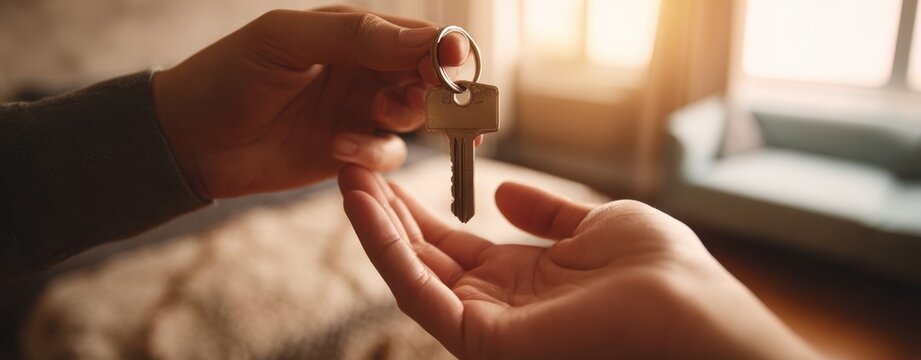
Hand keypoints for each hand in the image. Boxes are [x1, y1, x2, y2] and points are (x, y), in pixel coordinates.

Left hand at [153, 6, 471, 198]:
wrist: (189, 140)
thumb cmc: (229, 75)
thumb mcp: (286, 40)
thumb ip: (355, 35)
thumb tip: (426, 40)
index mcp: (355, 32)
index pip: (419, 37)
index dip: (445, 52)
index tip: (452, 69)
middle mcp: (366, 70)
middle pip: (430, 78)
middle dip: (435, 90)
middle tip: (419, 100)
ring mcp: (360, 112)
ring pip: (416, 116)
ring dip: (405, 117)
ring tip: (374, 116)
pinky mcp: (351, 152)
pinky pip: (387, 155)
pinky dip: (373, 154)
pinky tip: (338, 149)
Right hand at [338, 165, 820, 358]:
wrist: (692, 309)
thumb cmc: (661, 272)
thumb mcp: (593, 226)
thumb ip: (545, 214)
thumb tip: (502, 194)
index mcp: (521, 282)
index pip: (450, 245)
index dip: (414, 209)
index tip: (385, 170)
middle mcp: (495, 307)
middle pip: (421, 259)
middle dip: (383, 213)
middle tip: (350, 163)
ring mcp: (486, 328)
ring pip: (411, 275)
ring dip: (373, 227)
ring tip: (345, 176)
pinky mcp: (482, 342)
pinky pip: (419, 295)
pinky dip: (387, 250)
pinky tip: (364, 207)